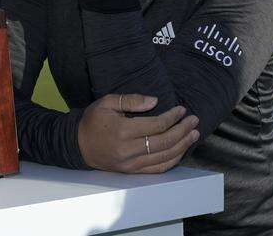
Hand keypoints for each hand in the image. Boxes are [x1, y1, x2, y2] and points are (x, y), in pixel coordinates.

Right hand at [78, 93, 199, 173]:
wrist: (78, 145)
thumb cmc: (94, 120)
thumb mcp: (108, 102)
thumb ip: (131, 100)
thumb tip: (155, 101)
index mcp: (122, 131)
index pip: (156, 125)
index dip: (172, 117)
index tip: (182, 109)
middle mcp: (128, 150)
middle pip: (164, 142)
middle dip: (182, 130)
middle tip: (194, 120)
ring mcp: (131, 164)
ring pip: (164, 157)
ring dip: (182, 146)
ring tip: (193, 134)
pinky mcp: (132, 172)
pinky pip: (157, 169)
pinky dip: (172, 160)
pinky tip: (181, 150)